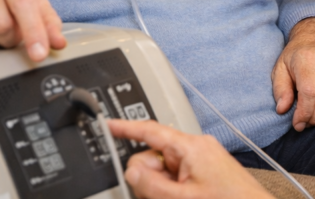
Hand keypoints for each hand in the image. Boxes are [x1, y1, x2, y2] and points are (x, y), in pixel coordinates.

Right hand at [107, 119, 273, 198]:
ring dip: (161, 187)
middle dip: (149, 176)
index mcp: (191, 146)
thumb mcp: (182, 198)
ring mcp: (203, 160)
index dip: (125, 128)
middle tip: (161, 196)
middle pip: (154, 155)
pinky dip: (172, 188)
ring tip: (178, 198)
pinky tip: (182, 197)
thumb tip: (132, 170)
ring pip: (164, 169)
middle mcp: (198, 148)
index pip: (150, 130)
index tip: (107, 124)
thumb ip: (151, 184)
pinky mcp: (207, 171)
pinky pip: (178, 176)